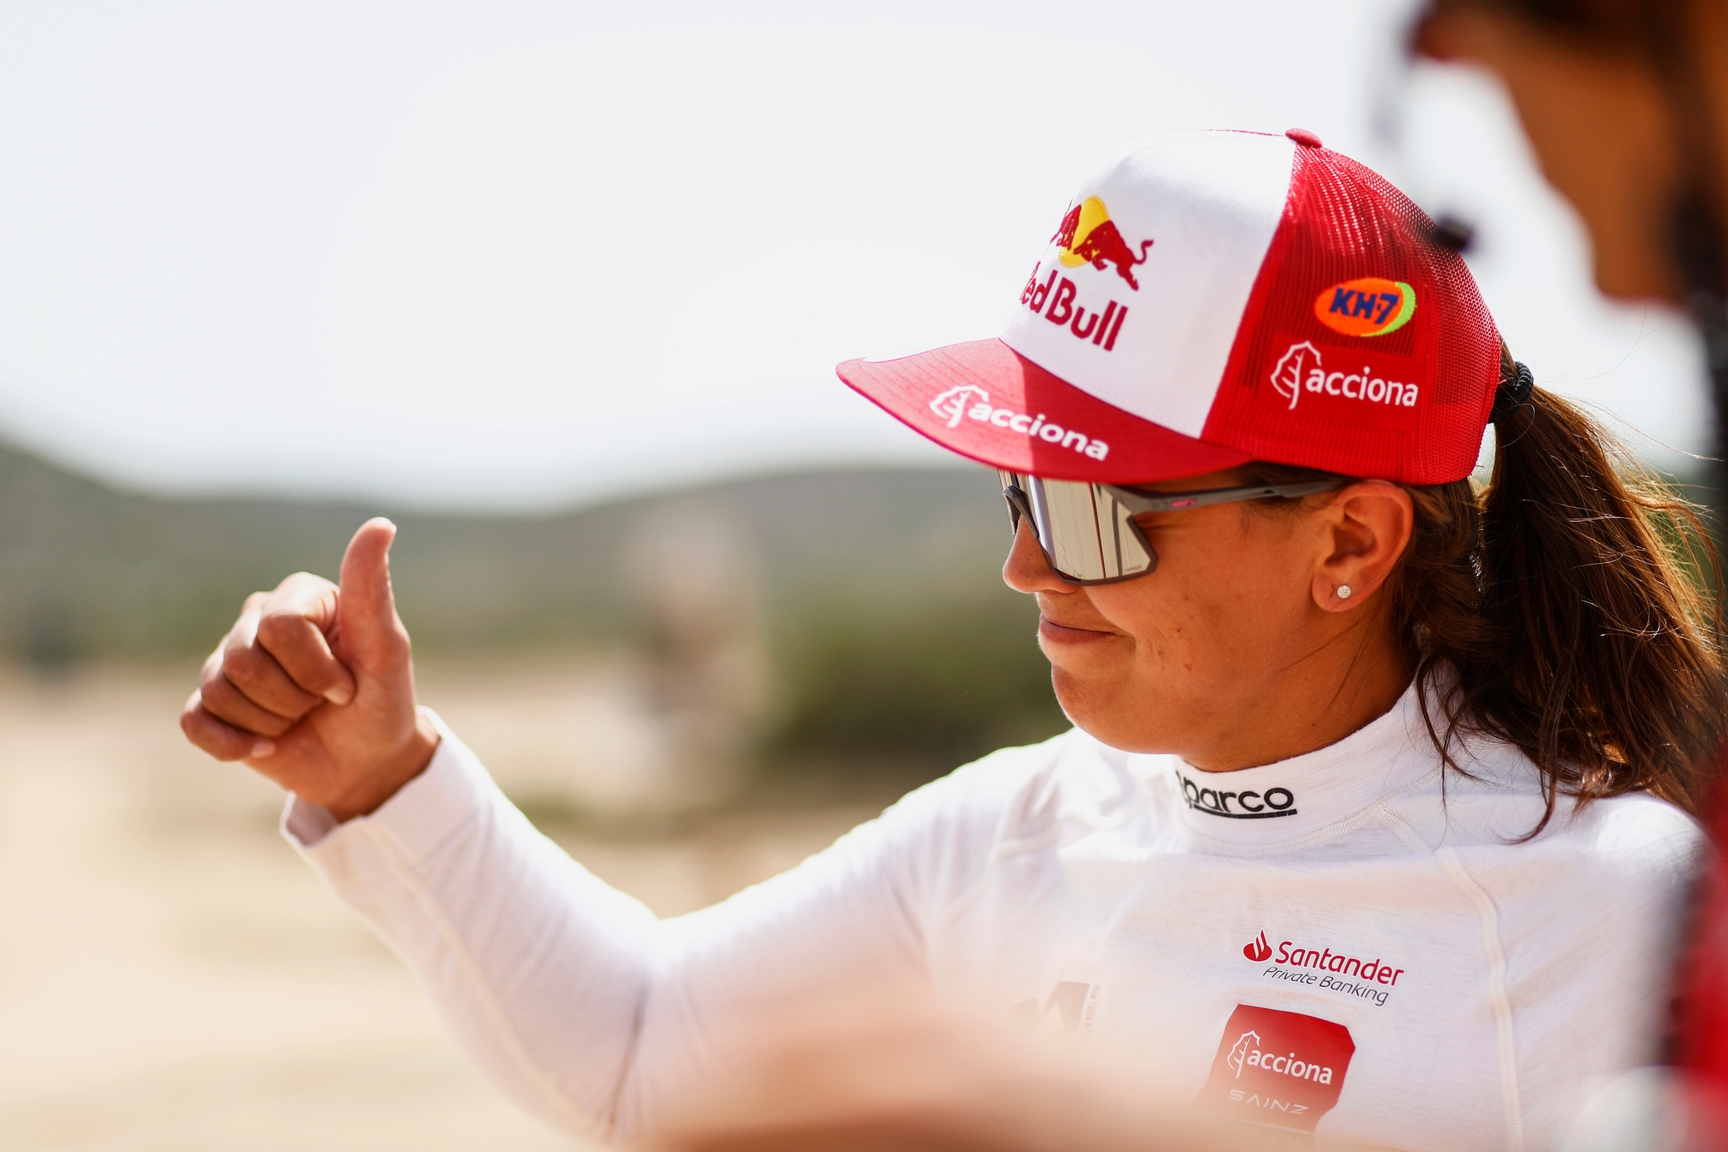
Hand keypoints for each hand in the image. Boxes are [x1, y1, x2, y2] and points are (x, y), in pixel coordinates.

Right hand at [180, 517, 438, 820]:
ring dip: (270, 721)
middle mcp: (257, 619)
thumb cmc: (381, 702)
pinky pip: (194, 721)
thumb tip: (381, 524)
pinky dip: (233, 744)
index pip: (280, 627)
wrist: (366, 765)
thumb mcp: (386, 651)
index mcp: (298, 596)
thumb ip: (372, 589)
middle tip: (321, 704)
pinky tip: (265, 746)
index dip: (316, 669)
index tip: (346, 684)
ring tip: (298, 719)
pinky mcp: (211, 703)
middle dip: (292, 697)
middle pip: (242, 660)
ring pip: (219, 691)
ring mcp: (229, 660)